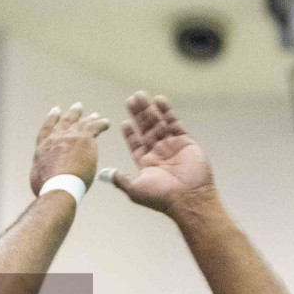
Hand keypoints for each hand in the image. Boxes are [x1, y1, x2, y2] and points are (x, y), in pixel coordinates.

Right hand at [29, 103, 108, 195]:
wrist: (58, 186)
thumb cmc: (48, 190)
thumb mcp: (38, 180)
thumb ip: (43, 174)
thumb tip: (45, 179)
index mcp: (42, 149)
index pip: (46, 130)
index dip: (51, 119)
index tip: (55, 110)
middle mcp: (54, 139)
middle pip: (64, 122)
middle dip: (71, 114)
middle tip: (77, 107)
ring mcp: (69, 137)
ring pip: (80, 123)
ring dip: (88, 118)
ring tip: (95, 115)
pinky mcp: (84, 139)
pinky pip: (95, 127)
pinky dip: (101, 124)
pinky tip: (106, 123)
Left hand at [110, 91, 214, 215]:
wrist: (189, 198)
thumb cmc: (161, 197)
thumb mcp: (135, 190)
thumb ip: (120, 179)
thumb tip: (105, 174)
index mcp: (146, 163)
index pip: (135, 143)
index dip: (129, 132)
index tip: (124, 121)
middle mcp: (158, 152)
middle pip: (146, 128)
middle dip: (138, 114)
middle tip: (131, 99)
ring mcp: (172, 145)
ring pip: (158, 122)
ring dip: (150, 109)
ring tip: (141, 95)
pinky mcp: (185, 141)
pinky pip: (175, 123)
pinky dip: (167, 111)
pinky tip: (159, 100)